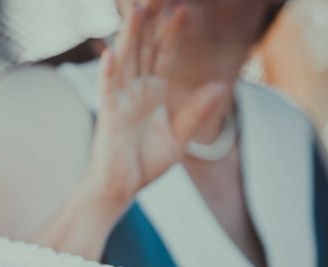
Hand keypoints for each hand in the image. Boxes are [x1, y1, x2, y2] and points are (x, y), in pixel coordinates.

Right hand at [88, 0, 225, 205]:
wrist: (121, 188)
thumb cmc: (144, 163)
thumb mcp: (179, 137)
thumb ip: (196, 112)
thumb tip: (220, 84)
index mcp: (153, 92)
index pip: (162, 55)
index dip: (171, 33)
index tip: (182, 9)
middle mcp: (135, 90)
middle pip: (142, 49)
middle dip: (149, 24)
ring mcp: (120, 101)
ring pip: (124, 62)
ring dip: (129, 37)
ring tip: (136, 10)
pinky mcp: (108, 117)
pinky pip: (107, 91)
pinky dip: (107, 73)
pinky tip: (109, 54)